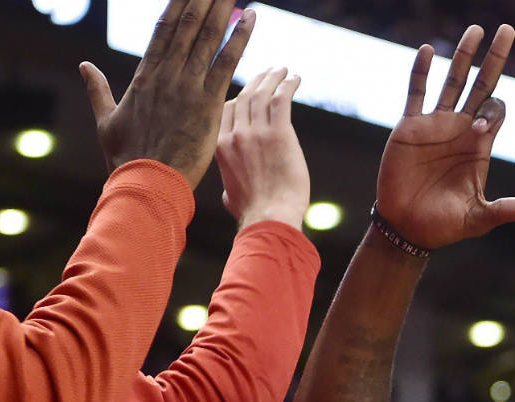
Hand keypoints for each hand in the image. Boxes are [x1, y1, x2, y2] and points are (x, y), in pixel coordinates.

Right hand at [78, 0, 254, 187]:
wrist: (146, 183)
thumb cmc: (126, 158)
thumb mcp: (107, 120)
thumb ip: (97, 90)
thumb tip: (84, 66)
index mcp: (144, 76)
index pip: (163, 29)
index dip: (177, 3)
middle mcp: (167, 74)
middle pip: (187, 25)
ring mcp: (188, 86)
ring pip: (208, 37)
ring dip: (223, 9)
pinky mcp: (209, 102)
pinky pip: (227, 63)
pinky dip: (240, 39)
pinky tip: (251, 18)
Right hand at [215, 68, 309, 229]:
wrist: (269, 218)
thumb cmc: (253, 213)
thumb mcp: (230, 196)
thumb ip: (229, 184)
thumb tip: (229, 193)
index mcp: (219, 146)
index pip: (226, 110)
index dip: (239, 96)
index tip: (250, 89)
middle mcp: (235, 135)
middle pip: (244, 97)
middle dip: (257, 81)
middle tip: (269, 72)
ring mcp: (256, 133)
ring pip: (263, 94)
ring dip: (273, 78)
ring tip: (283, 70)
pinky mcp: (279, 134)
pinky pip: (282, 100)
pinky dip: (288, 85)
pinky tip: (295, 78)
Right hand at [376, 25, 514, 249]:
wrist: (407, 227)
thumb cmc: (444, 225)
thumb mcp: (478, 219)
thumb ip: (504, 210)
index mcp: (479, 146)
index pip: (495, 111)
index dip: (491, 111)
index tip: (477, 128)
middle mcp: (460, 129)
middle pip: (481, 85)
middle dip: (494, 59)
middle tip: (507, 29)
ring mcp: (435, 124)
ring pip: (452, 81)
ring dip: (463, 56)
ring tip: (475, 30)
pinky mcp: (410, 127)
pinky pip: (417, 92)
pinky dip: (421, 72)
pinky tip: (428, 51)